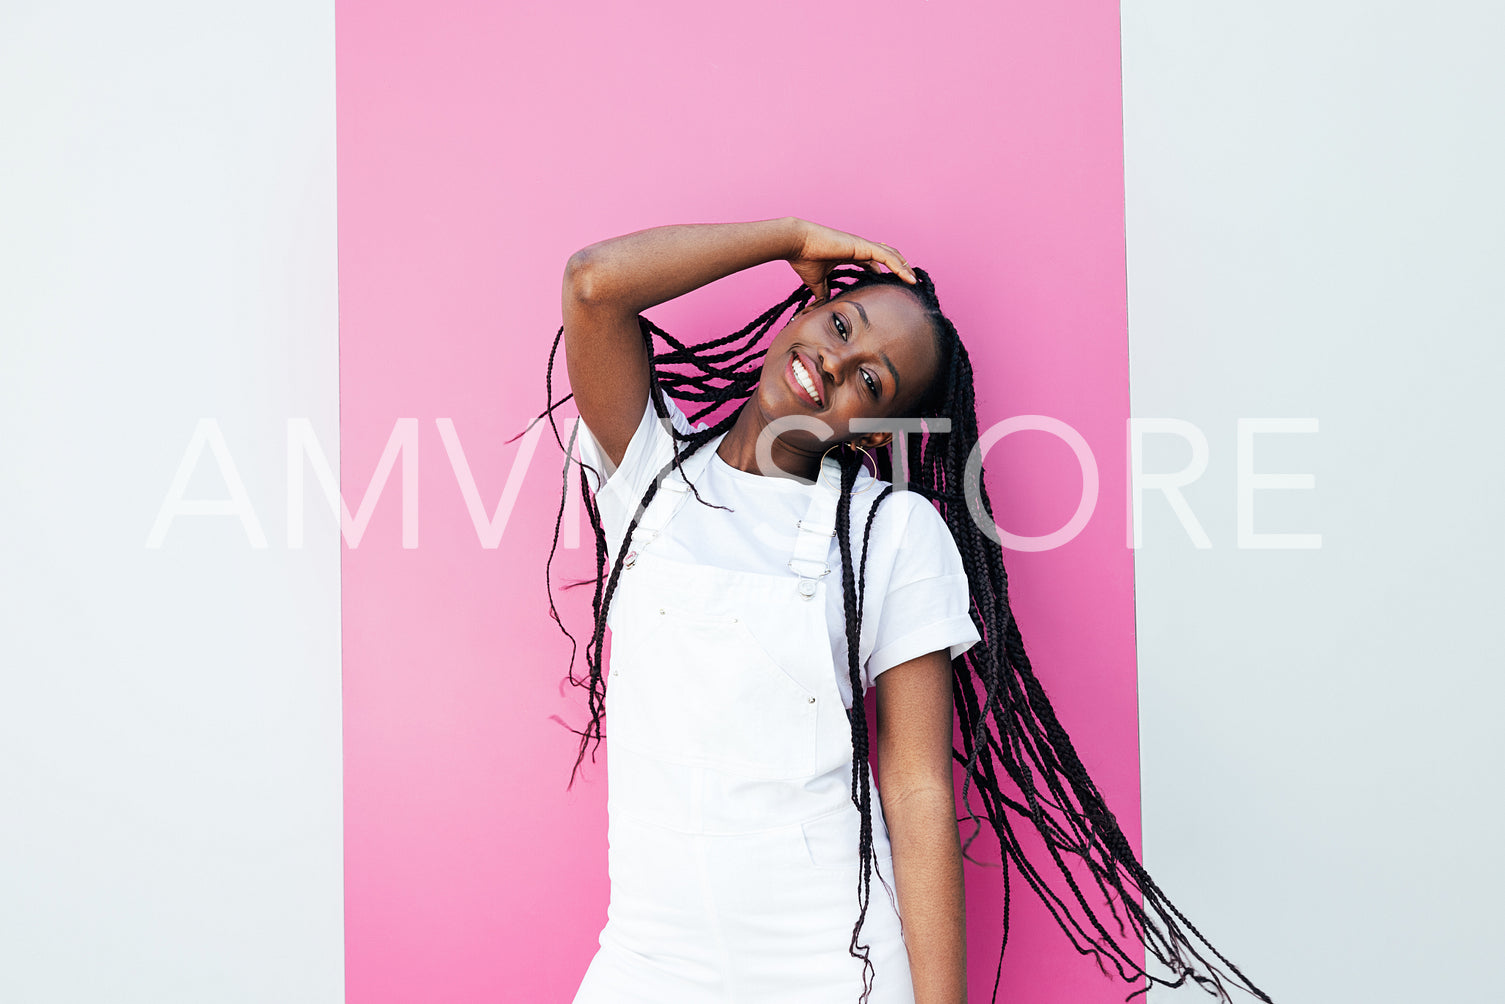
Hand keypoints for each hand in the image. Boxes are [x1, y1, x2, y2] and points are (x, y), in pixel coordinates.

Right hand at [785, 219, 917, 303]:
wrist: (796, 244)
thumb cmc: (803, 259)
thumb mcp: (817, 282)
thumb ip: (823, 293)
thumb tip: (824, 307)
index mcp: (850, 254)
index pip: (874, 261)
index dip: (885, 271)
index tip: (892, 284)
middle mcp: (859, 247)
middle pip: (886, 256)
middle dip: (899, 268)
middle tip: (909, 282)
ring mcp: (862, 245)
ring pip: (891, 255)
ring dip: (904, 267)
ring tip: (913, 280)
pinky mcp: (862, 245)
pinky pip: (887, 256)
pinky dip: (899, 266)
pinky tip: (908, 276)